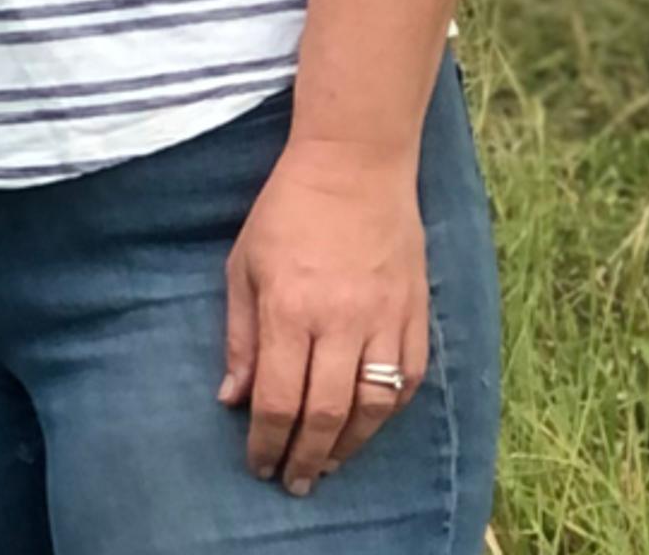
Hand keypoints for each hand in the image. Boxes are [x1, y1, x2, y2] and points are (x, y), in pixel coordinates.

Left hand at [222, 136, 429, 493]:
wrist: (354, 166)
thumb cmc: (286, 211)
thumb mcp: (243, 265)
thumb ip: (239, 336)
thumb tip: (232, 399)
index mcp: (289, 309)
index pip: (278, 399)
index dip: (267, 442)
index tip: (258, 465)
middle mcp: (340, 322)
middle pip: (327, 414)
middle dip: (307, 457)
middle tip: (294, 482)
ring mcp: (385, 321)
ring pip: (373, 408)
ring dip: (350, 447)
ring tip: (328, 465)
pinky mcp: (416, 315)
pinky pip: (409, 382)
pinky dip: (388, 413)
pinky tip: (369, 426)